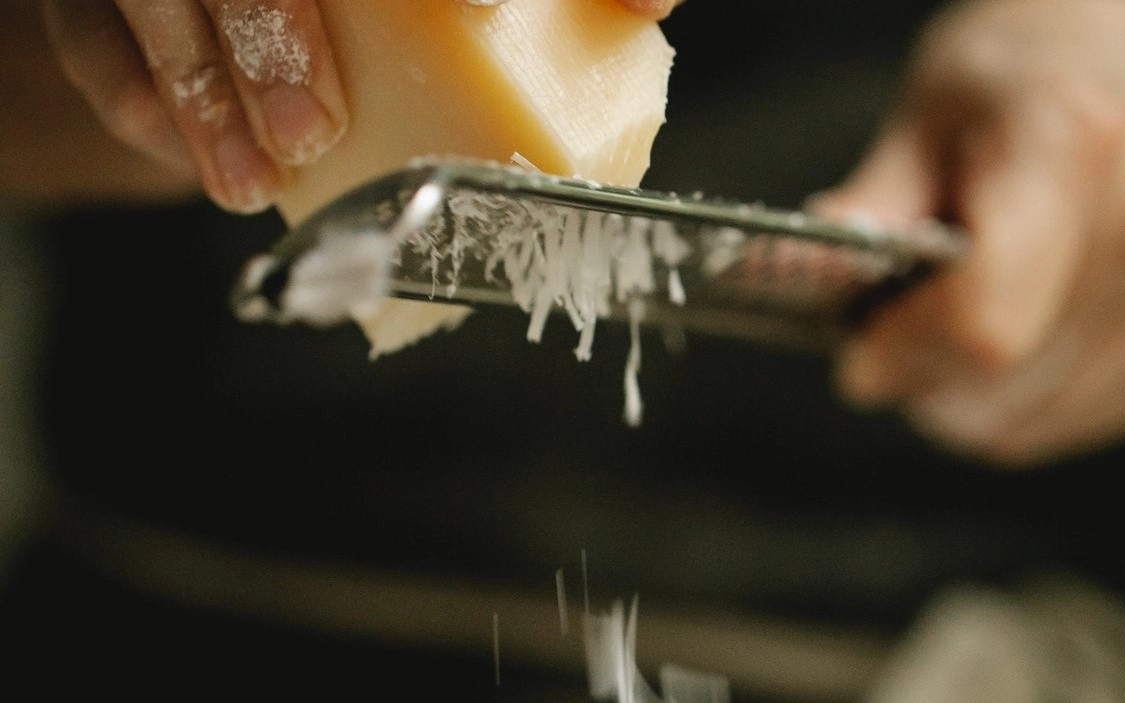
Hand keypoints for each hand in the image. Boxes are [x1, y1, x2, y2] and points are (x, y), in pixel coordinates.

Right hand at [37, 0, 680, 214]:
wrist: (289, 5)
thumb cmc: (379, 8)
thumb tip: (653, 5)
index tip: (477, 9)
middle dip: (271, 31)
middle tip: (313, 129)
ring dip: (198, 85)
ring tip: (250, 181)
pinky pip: (87, 28)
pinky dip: (132, 91)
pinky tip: (183, 156)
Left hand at [811, 0, 1124, 466]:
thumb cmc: (1016, 95)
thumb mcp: (921, 118)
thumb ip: (869, 207)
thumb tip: (804, 277)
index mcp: (1070, 150)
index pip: (980, 322)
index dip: (902, 352)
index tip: (857, 351)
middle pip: (998, 383)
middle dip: (918, 378)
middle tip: (891, 331)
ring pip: (1026, 424)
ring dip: (958, 402)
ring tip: (944, 329)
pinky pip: (1067, 425)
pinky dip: (1010, 409)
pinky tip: (1005, 342)